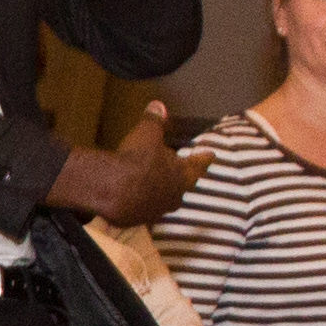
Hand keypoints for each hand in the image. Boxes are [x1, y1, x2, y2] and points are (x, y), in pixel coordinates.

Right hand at [48, 104, 208, 227]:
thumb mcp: (146, 134)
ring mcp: (156, 210)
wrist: (114, 190)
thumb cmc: (138, 159)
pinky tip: (133, 199)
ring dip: (161, 193)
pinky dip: (140, 203)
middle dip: (182, 179)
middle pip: (184, 187)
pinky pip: (143, 210)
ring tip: (155, 186)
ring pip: (164, 201)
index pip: (199, 163)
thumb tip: (159, 105)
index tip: (212, 154)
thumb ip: (154, 121)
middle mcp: (175, 195)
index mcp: (182, 174)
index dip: (204, 157)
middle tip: (182, 173)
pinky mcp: (137, 220)